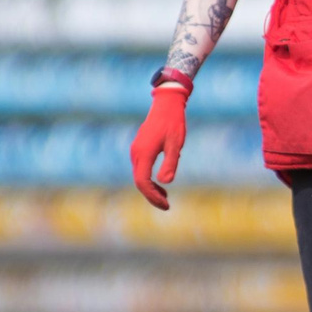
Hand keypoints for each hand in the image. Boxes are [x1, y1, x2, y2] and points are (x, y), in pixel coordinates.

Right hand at [131, 80, 189, 209]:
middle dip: (152, 196)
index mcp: (144, 153)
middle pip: (139, 182)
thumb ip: (171, 162)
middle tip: (167, 206)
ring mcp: (136, 151)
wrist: (166, 105)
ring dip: (150, 189)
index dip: (153, 196)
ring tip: (165, 198)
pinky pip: (140, 169)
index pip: (143, 182)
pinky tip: (160, 185)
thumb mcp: (176, 143)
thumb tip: (165, 182)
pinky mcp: (139, 149)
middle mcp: (136, 153)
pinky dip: (149, 180)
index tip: (165, 205)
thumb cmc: (173, 123)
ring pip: (139, 176)